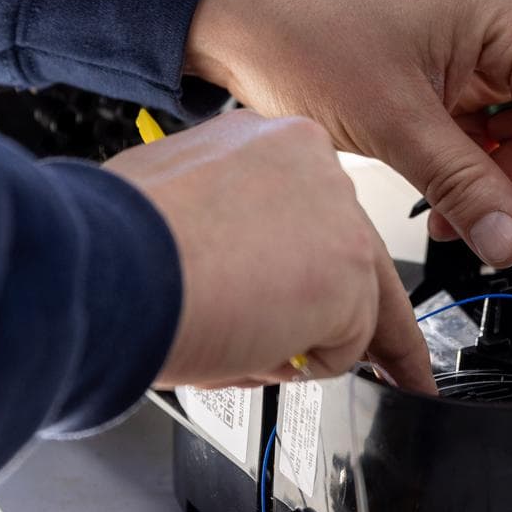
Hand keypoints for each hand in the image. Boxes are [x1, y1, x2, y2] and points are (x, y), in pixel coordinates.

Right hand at [102, 110, 434, 393]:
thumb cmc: (117, 242)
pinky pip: (341, 349)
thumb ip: (223, 225)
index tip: (325, 284)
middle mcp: (314, 165)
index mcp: (267, 141)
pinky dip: (298, 367)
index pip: (315, 210)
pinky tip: (247, 346)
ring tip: (234, 342)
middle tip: (401, 369)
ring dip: (299, 344)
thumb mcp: (174, 204)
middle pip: (357, 253)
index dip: (318, 261)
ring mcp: (340, 217)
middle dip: (365, 316)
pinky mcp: (350, 273)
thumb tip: (230, 263)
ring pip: (349, 307)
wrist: (110, 263)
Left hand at [185, 0, 511, 294]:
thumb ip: (462, 185)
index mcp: (506, 11)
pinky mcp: (452, 64)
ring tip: (457, 233)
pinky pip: (484, 130)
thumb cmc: (301, 31)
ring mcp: (479, 42)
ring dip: (499, 192)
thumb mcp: (389, 120)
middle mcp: (505, 19)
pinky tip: (440, 208)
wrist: (235, 5)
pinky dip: (470, 174)